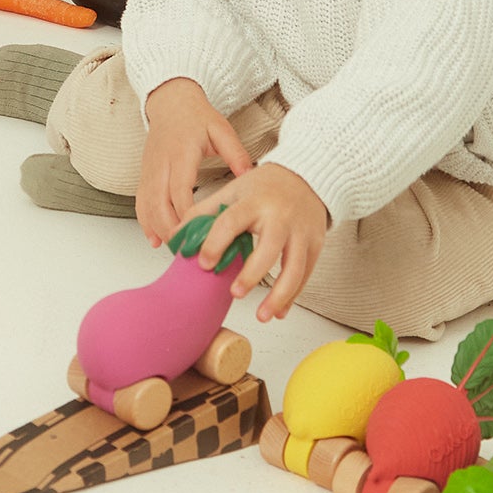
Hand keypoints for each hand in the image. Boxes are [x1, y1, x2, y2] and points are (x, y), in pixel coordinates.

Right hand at [136, 78, 253, 247]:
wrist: (171, 101)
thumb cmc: (196, 116)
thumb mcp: (221, 130)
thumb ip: (236, 153)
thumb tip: (251, 176)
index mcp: (181, 154)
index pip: (180, 191)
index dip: (186, 215)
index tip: (197, 234)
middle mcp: (161, 164)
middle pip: (160, 204)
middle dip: (171, 229)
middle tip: (188, 250)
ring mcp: (150, 171)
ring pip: (147, 206)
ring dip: (158, 229)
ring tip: (174, 249)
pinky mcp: (144, 175)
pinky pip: (140, 202)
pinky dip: (145, 222)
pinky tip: (154, 239)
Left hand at [189, 163, 327, 321]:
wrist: (307, 176)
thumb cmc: (265, 187)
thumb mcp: (233, 190)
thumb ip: (205, 213)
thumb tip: (176, 237)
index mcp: (254, 201)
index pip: (232, 221)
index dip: (216, 243)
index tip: (203, 263)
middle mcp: (281, 216)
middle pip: (270, 247)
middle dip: (252, 273)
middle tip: (234, 293)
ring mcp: (301, 231)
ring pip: (294, 267)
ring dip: (279, 295)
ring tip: (261, 315)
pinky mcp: (315, 244)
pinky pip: (305, 274)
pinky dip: (292, 295)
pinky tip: (278, 311)